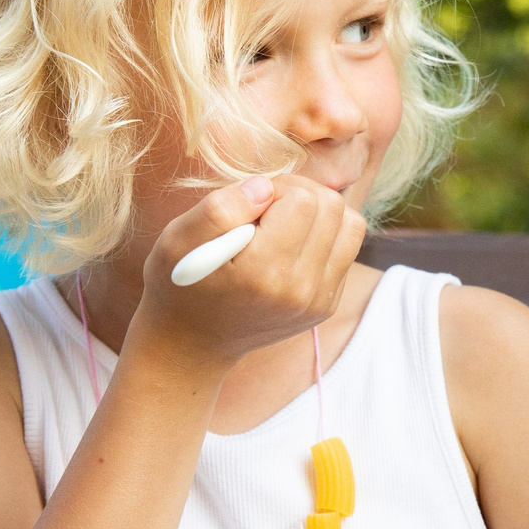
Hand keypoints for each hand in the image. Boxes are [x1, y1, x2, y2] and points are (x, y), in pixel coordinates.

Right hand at [131, 173, 366, 370]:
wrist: (192, 341)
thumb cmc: (180, 283)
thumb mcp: (178, 240)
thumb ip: (220, 209)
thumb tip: (265, 187)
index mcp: (263, 272)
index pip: (301, 199)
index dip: (276, 188)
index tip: (251, 205)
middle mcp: (299, 290)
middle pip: (331, 207)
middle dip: (300, 195)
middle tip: (266, 209)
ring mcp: (317, 302)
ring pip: (350, 225)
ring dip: (319, 212)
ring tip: (283, 221)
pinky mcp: (326, 306)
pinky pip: (346, 250)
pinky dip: (324, 236)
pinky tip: (291, 245)